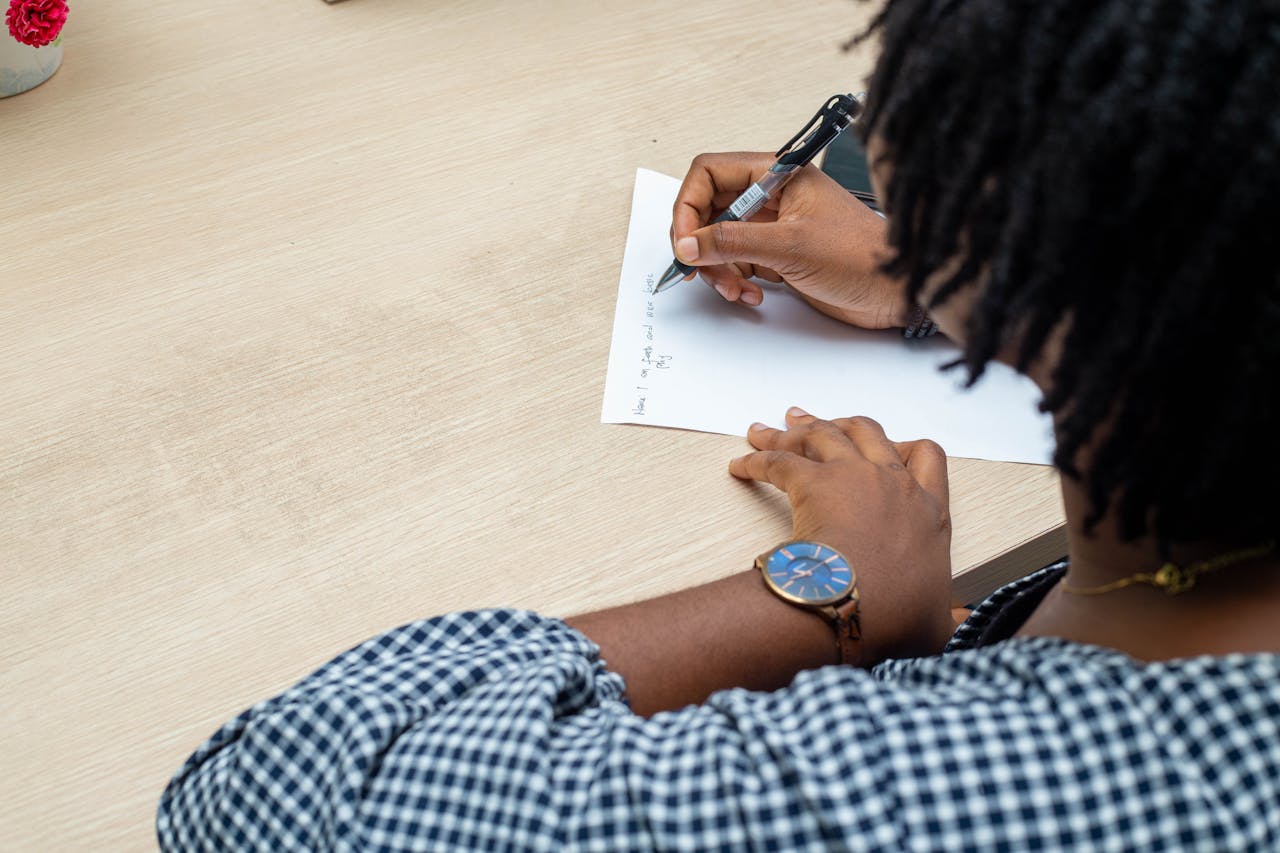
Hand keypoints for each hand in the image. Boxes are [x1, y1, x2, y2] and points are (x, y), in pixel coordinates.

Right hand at [671, 152, 910, 328]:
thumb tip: (687, 243)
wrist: (896, 292)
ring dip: (718, 269)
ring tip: (737, 289)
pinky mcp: (778, 255)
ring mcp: (774, 227)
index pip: (710, 174)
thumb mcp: (789, 246)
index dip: (689, 205)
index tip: (684, 241)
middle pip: (709, 210)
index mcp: (777, 174)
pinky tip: (753, 294)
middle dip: (700, 244)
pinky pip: (737, 263)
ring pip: (718, 241)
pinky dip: (736, 281)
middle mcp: (772, 196)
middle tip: (702, 270)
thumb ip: (732, 242)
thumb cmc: (861, 256)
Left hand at [729, 408, 953, 663]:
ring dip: (792, 430)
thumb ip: (949, 619)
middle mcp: (894, 483)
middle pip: (868, 431)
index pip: (928, 458)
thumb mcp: (937, 623)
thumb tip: (958, 627)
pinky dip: (755, 459)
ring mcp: (854, 476)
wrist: (859, 608)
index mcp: (930, 512)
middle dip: (840, 422)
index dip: (907, 447)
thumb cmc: (896, 619)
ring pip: (822, 433)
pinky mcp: (813, 482)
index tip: (889, 447)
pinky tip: (740, 465)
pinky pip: (778, 460)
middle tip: (812, 423)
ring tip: (765, 430)